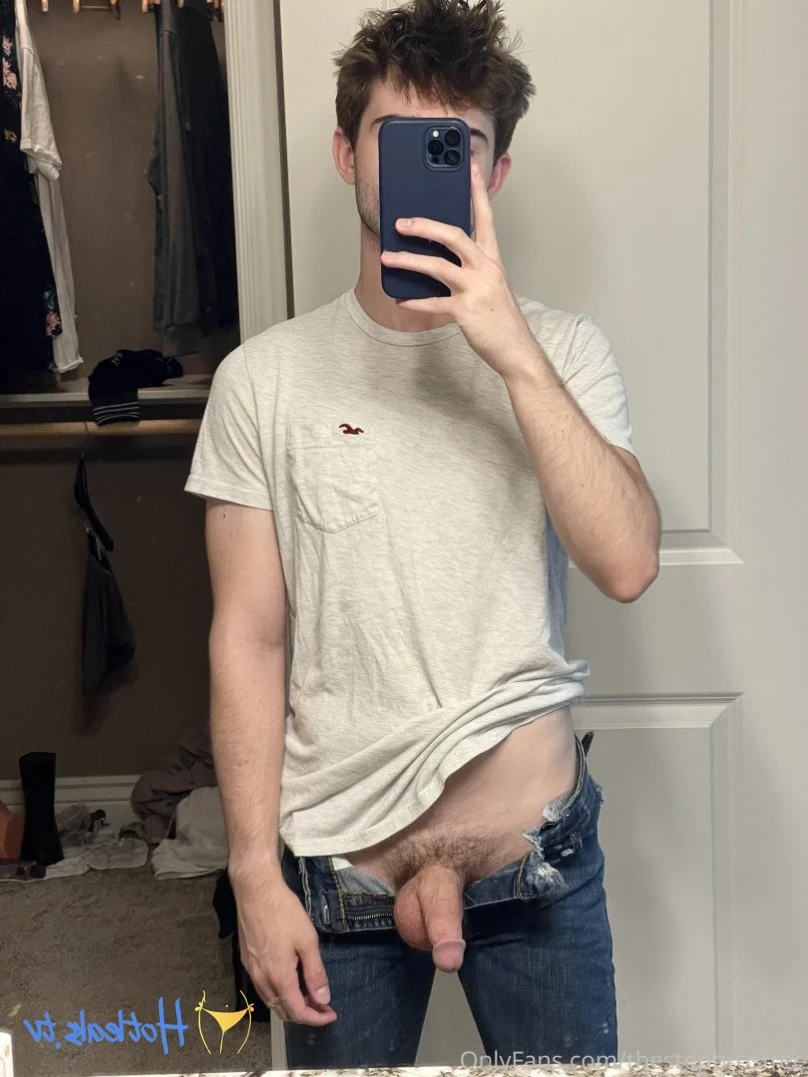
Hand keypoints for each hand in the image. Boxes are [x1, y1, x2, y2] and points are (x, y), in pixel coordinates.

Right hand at [232, 868, 335, 1025]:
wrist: (255, 891)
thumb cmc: (284, 912)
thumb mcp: (307, 940)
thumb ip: (315, 972)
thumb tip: (323, 999)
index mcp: (279, 977)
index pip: (298, 1011)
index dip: (316, 1018)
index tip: (331, 1014)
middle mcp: (262, 980)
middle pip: (283, 1011)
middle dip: (304, 1013)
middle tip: (323, 1003)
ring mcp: (252, 971)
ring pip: (271, 1001)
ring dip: (290, 1004)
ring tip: (309, 993)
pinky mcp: (247, 961)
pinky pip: (263, 988)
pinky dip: (278, 993)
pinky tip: (289, 979)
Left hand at [379, 161, 537, 378]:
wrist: (515, 349)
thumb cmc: (500, 317)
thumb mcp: (490, 284)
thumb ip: (471, 267)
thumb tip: (439, 257)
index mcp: (492, 259)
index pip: (485, 218)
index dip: (477, 191)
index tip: (470, 167)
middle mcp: (485, 269)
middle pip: (454, 236)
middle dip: (425, 226)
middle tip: (401, 222)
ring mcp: (476, 289)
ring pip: (438, 266)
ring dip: (409, 261)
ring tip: (387, 258)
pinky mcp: (466, 311)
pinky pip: (433, 302)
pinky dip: (414, 301)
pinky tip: (400, 299)